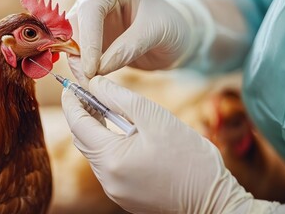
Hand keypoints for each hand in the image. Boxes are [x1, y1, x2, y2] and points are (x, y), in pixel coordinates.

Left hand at [61, 76, 279, 212]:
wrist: (213, 200)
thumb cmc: (189, 157)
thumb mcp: (155, 118)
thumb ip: (120, 98)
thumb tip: (95, 83)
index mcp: (112, 160)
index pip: (77, 124)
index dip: (71, 102)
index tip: (71, 85)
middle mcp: (107, 179)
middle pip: (84, 140)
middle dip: (83, 114)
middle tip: (90, 92)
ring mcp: (115, 190)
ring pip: (95, 153)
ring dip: (97, 130)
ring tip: (107, 109)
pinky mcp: (124, 195)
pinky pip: (108, 166)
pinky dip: (109, 146)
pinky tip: (123, 134)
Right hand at [67, 0, 197, 79]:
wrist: (174, 37)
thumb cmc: (171, 27)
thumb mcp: (156, 33)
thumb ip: (128, 48)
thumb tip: (98, 69)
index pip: (91, 8)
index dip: (88, 39)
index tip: (91, 68)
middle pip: (74, 24)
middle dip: (79, 54)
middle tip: (88, 80)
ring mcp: (92, 18)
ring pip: (71, 40)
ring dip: (77, 63)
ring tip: (90, 83)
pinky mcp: (91, 37)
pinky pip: (78, 52)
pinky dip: (82, 67)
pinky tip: (91, 81)